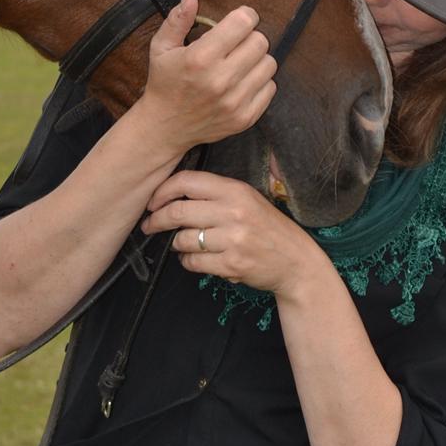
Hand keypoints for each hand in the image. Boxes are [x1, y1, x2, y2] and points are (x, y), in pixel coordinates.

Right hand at [136, 0, 276, 159]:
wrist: (165, 127)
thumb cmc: (164, 83)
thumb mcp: (162, 47)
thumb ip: (178, 18)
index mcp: (200, 57)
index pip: (243, 23)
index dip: (245, 16)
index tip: (239, 20)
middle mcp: (220, 80)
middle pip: (260, 42)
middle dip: (250, 37)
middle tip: (237, 43)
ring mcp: (234, 101)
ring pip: (269, 64)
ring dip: (257, 59)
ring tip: (240, 63)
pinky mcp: (244, 118)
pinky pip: (270, 88)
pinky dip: (260, 82)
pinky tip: (242, 82)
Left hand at [142, 169, 326, 296]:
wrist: (295, 261)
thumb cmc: (267, 228)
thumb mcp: (247, 199)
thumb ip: (216, 194)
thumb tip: (173, 195)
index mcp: (235, 190)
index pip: (187, 182)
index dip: (163, 191)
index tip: (153, 202)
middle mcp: (233, 212)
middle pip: (178, 211)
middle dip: (157, 220)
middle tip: (149, 225)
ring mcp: (232, 239)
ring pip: (183, 239)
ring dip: (175, 243)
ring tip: (182, 244)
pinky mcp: (231, 264)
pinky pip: (193, 262)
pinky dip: (187, 261)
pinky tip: (194, 258)